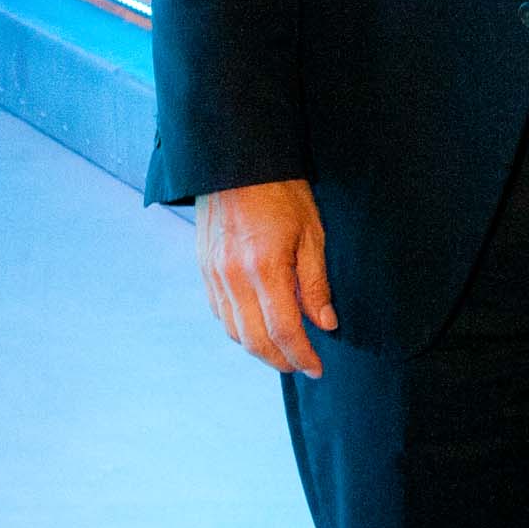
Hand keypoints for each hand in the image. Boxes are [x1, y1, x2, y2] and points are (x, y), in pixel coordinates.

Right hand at [197, 178, 336, 375]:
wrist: (236, 159)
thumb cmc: (281, 190)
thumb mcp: (311, 232)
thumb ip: (315, 283)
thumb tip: (325, 323)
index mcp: (264, 268)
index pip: (284, 331)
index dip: (302, 356)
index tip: (317, 369)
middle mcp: (233, 277)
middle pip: (255, 340)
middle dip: (281, 361)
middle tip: (303, 366)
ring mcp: (214, 274)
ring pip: (234, 331)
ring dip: (259, 349)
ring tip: (283, 352)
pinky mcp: (203, 267)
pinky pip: (220, 312)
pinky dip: (239, 328)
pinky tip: (258, 327)